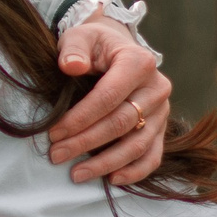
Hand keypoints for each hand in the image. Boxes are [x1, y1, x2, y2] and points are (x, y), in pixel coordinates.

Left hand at [50, 16, 171, 186]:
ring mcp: (162, 110)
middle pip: (121, 123)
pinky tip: (112, 180)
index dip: (81, 118)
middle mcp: (157, 87)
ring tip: (76, 174)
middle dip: (86, 142)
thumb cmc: (94, 46)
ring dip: (106, 163)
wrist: (116, 50)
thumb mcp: (80, 37)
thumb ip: (73, 48)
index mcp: (139, 62)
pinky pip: (153, 155)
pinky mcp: (161, 128)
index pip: (109, 96)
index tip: (54, 133)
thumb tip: (70, 66)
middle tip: (56, 155)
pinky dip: (135, 171)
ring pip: (138, 144)